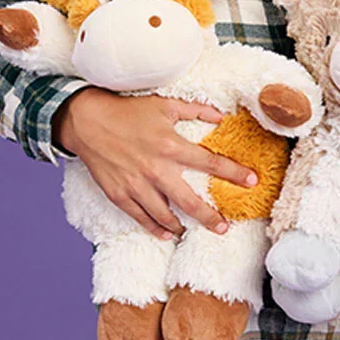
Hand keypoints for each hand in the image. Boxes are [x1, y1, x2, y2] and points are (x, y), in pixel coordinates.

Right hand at [53, 88, 258, 239]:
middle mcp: (155, 169)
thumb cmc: (128, 111)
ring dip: (182, 226)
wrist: (87, 121)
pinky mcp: (119, 194)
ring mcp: (136, 185)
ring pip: (164, 215)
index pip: (210, 162)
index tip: (252, 182)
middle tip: (224, 228)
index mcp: (170, 145)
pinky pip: (140, 217)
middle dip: (210, 217)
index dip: (234, 173)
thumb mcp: (165, 105)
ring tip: (194, 231)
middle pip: (190, 200)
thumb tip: (222, 116)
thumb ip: (196, 110)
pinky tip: (166, 234)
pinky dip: (154, 228)